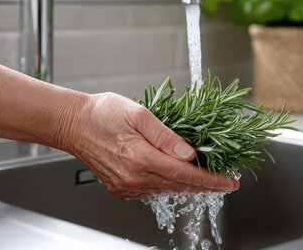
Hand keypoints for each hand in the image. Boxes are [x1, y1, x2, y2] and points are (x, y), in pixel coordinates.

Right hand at [61, 92, 238, 198]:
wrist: (73, 123)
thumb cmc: (103, 113)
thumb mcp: (139, 114)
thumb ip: (167, 135)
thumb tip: (190, 153)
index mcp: (140, 158)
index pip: (186, 175)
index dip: (211, 179)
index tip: (229, 181)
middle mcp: (134, 178)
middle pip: (180, 186)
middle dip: (206, 184)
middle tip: (225, 181)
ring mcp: (127, 186)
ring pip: (167, 190)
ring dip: (189, 185)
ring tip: (208, 177)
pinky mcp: (121, 189)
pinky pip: (152, 190)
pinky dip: (169, 184)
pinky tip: (178, 176)